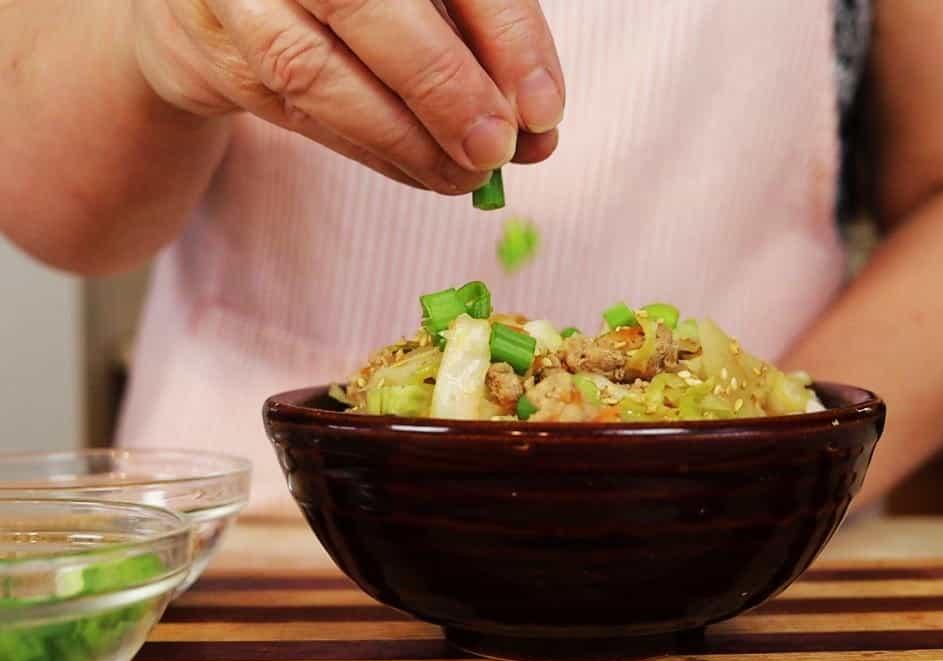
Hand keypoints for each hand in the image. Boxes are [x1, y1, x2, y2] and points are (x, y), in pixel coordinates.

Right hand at [131, 0, 563, 193]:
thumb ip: (482, 39)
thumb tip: (540, 127)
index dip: (505, 33)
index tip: (545, 108)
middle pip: (363, 3)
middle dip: (443, 88)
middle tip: (499, 150)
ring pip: (314, 71)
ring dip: (404, 139)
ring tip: (467, 175)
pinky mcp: (210, 49)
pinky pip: (295, 113)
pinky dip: (371, 151)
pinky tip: (423, 171)